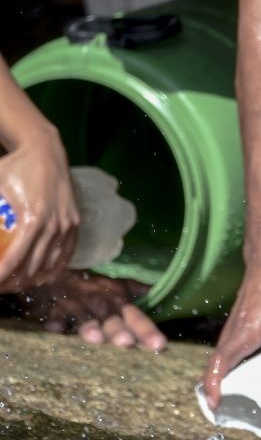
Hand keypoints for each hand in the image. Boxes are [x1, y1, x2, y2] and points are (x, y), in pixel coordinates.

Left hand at [0, 129, 77, 291]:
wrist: (45, 152)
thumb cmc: (14, 168)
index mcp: (32, 219)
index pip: (15, 259)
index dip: (2, 276)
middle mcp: (53, 225)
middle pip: (34, 266)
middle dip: (15, 282)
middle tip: (2, 287)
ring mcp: (67, 225)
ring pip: (52, 263)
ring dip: (34, 279)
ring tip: (18, 286)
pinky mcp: (75, 223)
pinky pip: (67, 253)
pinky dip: (55, 269)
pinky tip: (43, 278)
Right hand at [19, 271, 164, 350]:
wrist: (58, 268)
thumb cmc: (92, 283)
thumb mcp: (117, 285)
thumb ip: (137, 291)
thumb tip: (157, 291)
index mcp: (117, 299)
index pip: (135, 316)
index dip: (146, 330)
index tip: (159, 344)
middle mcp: (99, 302)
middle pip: (110, 317)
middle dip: (117, 330)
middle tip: (127, 343)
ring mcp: (75, 304)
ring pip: (83, 316)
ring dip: (89, 326)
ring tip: (97, 338)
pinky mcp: (53, 307)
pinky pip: (53, 314)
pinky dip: (55, 321)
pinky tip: (56, 328)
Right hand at [202, 264, 260, 409]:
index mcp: (245, 333)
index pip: (221, 363)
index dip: (214, 384)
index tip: (215, 403)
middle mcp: (234, 332)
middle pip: (215, 364)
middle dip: (213, 387)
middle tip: (220, 410)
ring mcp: (234, 328)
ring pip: (219, 357)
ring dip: (218, 376)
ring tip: (226, 398)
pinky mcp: (238, 325)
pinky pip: (226, 349)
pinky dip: (225, 364)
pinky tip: (238, 373)